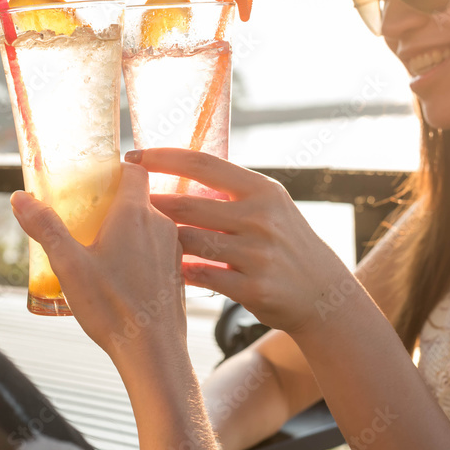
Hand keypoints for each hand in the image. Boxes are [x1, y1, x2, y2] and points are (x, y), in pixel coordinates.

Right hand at [10, 163, 187, 363]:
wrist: (153, 353)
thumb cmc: (113, 308)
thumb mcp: (68, 265)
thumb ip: (45, 228)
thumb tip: (20, 198)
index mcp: (135, 214)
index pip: (134, 170)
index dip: (115, 169)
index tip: (95, 179)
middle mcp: (161, 224)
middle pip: (139, 198)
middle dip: (113, 203)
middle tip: (86, 217)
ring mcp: (173, 249)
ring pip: (150, 225)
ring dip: (127, 230)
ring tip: (100, 249)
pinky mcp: (177, 272)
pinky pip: (158, 249)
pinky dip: (140, 251)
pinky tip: (120, 275)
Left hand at [127, 148, 350, 335]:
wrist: (323, 292)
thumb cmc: (284, 242)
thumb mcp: (268, 205)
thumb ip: (229, 190)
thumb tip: (176, 168)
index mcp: (261, 189)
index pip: (202, 163)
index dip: (162, 157)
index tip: (133, 157)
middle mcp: (260, 217)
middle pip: (188, 206)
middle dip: (151, 205)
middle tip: (126, 205)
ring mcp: (256, 254)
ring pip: (189, 242)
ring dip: (161, 241)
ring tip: (140, 239)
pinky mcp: (252, 288)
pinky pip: (200, 276)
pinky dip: (180, 271)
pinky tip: (166, 270)